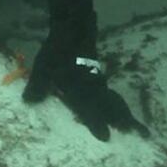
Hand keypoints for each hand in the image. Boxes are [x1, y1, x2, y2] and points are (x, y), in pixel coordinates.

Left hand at [24, 36, 149, 141]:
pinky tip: (116, 107)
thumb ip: (38, 85)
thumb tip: (28, 102)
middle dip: (121, 120)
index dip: (96, 123)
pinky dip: (115, 102)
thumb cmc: (58, 50)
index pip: (89, 109)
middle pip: (109, 106)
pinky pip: (108, 91)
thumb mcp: (44, 67)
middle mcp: (93, 86)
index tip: (106, 138)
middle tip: (138, 133)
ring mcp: (98, 80)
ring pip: (112, 99)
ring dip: (121, 113)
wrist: (73, 28)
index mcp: (80, 87)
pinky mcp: (98, 74)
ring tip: (133, 126)